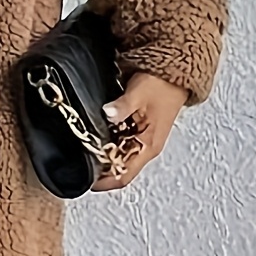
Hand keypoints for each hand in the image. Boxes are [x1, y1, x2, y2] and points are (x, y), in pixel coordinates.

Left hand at [89, 70, 189, 191]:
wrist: (176, 74)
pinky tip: (97, 133)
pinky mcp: (139, 130)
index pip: (123, 177)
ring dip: (102, 153)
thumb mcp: (139, 93)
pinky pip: (120, 143)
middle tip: (79, 157)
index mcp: (148, 147)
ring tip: (85, 144)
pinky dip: (108, 141)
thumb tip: (108, 113)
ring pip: (118, 156)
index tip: (84, 178)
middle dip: (99, 166)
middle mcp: (145, 147)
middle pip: (117, 169)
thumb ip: (122, 106)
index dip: (103, 182)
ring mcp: (142, 139)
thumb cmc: (163, 85)